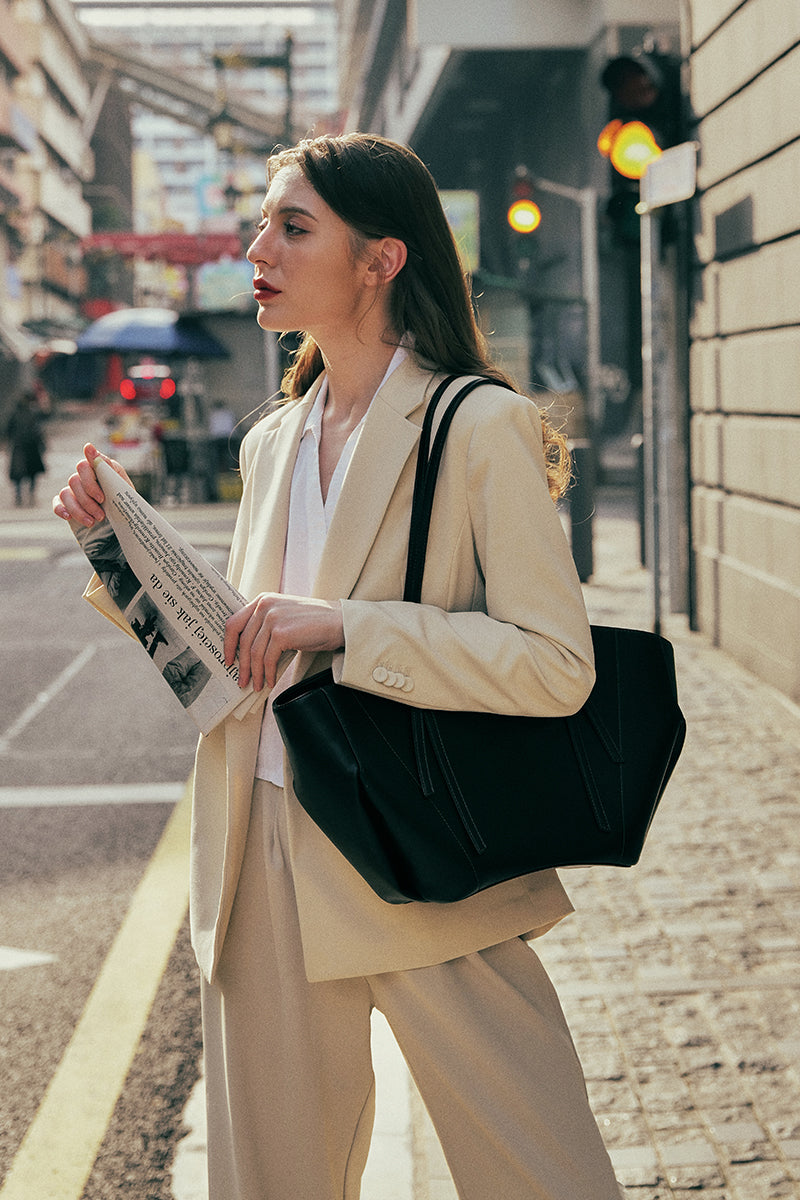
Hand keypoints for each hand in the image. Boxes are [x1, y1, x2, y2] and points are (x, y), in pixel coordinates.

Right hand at [52, 443, 132, 527]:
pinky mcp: (69, 506)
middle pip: (75, 480)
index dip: (89, 459)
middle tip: (101, 514)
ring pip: (66, 493)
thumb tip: (89, 448)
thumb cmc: (124, 508)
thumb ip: (109, 471)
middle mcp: (86, 478)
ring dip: (79, 510)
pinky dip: (61, 509)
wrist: (122, 530)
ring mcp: (76, 492)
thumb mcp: (123, 491)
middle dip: (87, 499)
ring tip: (93, 522)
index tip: (89, 451)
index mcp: (102, 472)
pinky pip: (57, 503)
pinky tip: (69, 516)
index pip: (89, 463)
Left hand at [225, 593, 343, 690]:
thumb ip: (265, 625)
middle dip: (241, 665)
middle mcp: (264, 605)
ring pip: (254, 652)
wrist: (339, 622)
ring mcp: (272, 618)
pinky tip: (270, 681)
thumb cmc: (314, 622)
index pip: (233, 623)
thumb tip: (248, 653)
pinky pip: (268, 659)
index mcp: (262, 600)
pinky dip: (267, 673)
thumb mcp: (284, 616)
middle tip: (242, 680)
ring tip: (256, 685)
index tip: (228, 660)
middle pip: (242, 641)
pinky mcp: (281, 632)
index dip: (228, 644)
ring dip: (254, 673)